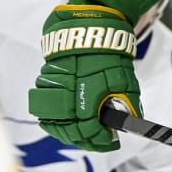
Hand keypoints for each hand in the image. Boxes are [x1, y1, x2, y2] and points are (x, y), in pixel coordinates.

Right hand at [28, 7, 140, 151]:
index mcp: (89, 101)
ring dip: (65, 131)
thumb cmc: (110, 57)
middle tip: (96, 141)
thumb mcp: (126, 83)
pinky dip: (53, 116)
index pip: (91, 132)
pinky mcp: (46, 80)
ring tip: (78, 134)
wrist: (89, 29)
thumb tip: (127, 124)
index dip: (102, 142)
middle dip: (84, 140)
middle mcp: (67, 99)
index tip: (110, 143)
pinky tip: (64, 118)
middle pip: (69, 132)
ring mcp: (54, 90)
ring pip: (51, 121)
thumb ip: (127, 106)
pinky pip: (44, 105)